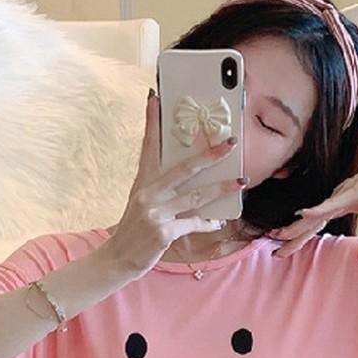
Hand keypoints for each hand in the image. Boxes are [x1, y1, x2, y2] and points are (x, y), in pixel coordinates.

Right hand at [104, 91, 247, 278]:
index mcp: (142, 183)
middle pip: (184, 169)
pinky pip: (193, 223)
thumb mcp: (141, 204)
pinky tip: (218, 222)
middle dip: (210, 155)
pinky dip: (207, 223)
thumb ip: (161, 191)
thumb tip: (189, 183)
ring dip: (221, 189)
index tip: (155, 98)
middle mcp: (148, 194)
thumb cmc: (133, 231)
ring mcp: (156, 213)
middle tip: (229, 144)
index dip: (152, 122)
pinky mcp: (164, 232)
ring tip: (240, 182)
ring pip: (196, 196)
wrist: (117, 259)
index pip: (148, 147)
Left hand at [268, 147, 357, 261]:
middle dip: (290, 236)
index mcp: (339, 205)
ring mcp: (341, 195)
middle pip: (308, 223)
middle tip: (272, 248)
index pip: (315, 225)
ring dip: (296, 226)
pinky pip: (330, 204)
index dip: (299, 238)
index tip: (285, 249)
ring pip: (314, 216)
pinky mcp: (351, 192)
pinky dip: (316, 210)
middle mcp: (335, 200)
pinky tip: (302, 214)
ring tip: (278, 236)